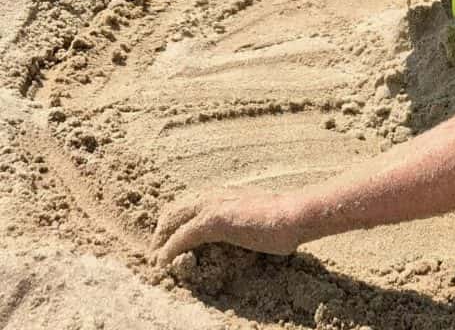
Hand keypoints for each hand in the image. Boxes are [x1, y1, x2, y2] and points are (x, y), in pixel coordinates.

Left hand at [152, 190, 301, 266]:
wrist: (295, 214)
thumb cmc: (286, 219)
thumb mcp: (260, 217)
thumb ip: (248, 221)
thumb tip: (254, 232)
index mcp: (226, 193)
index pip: (191, 204)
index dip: (178, 221)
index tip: (172, 238)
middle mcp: (215, 195)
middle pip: (174, 210)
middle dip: (162, 231)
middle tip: (157, 252)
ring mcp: (212, 206)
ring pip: (173, 221)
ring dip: (161, 241)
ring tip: (156, 259)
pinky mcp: (211, 221)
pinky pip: (180, 237)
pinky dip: (168, 251)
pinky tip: (163, 262)